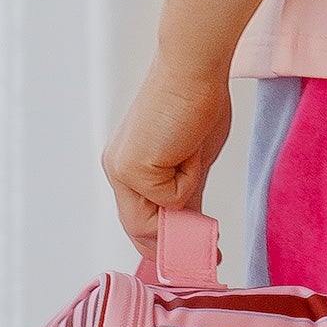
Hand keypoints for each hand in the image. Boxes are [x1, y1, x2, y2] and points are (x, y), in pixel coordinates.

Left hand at [103, 55, 234, 258]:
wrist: (195, 69)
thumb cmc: (200, 103)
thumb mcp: (195, 162)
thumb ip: (187, 198)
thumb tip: (193, 231)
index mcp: (128, 166)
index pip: (140, 219)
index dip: (164, 242)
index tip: (193, 257)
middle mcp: (118, 170)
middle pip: (138, 227)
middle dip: (174, 245)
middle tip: (208, 257)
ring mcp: (121, 170)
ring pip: (152, 219)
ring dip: (184, 212)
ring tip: (203, 192)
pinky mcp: (133, 169)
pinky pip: (169, 198)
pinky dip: (188, 183)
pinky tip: (192, 150)